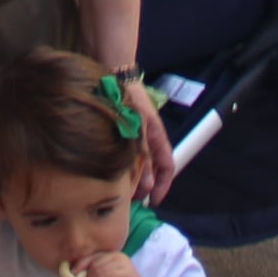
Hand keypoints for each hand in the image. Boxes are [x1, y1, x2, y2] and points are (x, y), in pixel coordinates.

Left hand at [76, 248, 162, 276]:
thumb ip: (93, 275)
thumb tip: (75, 274)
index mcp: (112, 255)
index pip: (92, 256)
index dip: (80, 264)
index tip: (71, 274)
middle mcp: (118, 256)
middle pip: (94, 263)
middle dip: (84, 276)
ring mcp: (123, 264)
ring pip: (98, 270)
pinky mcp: (126, 274)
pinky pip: (105, 276)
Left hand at [122, 75, 172, 199]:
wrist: (114, 74)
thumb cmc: (129, 99)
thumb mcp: (137, 130)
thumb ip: (143, 157)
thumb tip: (147, 185)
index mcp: (158, 137)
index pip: (168, 166)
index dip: (163, 186)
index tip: (154, 202)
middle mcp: (148, 138)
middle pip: (152, 168)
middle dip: (145, 186)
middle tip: (132, 201)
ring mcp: (135, 135)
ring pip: (137, 163)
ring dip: (132, 178)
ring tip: (119, 191)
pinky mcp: (121, 132)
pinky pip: (125, 155)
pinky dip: (121, 166)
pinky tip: (109, 172)